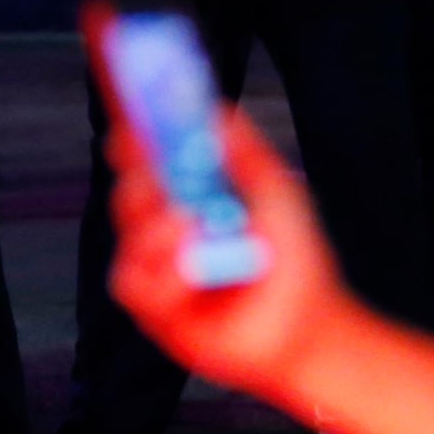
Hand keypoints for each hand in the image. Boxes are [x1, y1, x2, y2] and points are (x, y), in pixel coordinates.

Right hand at [108, 107, 353, 408]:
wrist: (305, 325)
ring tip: (191, 228)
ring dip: (157, 230)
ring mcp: (158, 270)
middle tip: (155, 173)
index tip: (129, 120)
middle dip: (138, 178)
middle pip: (128, 192)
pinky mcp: (155, 310)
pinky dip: (165, 274)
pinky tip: (194, 273)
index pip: (149, 159)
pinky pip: (136, 282)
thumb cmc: (293, 262)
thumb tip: (218, 108)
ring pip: (128, 237)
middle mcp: (167, 231)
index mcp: (190, 197)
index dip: (133, 137)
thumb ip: (245, 151)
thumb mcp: (275, 192)